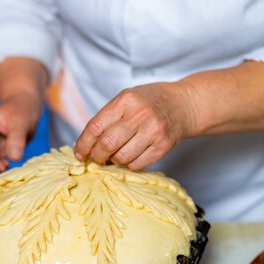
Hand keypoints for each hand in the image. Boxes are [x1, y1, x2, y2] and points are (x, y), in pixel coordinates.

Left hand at [74, 82, 194, 169]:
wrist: (183, 105)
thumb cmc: (149, 103)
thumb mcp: (127, 99)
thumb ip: (107, 118)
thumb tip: (86, 145)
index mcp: (126, 100)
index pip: (96, 127)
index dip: (84, 144)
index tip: (80, 153)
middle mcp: (140, 115)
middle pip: (107, 144)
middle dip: (97, 156)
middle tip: (97, 158)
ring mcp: (153, 131)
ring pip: (122, 158)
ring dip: (114, 161)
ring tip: (115, 155)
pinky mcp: (163, 146)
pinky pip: (137, 164)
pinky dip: (129, 164)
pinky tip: (130, 156)